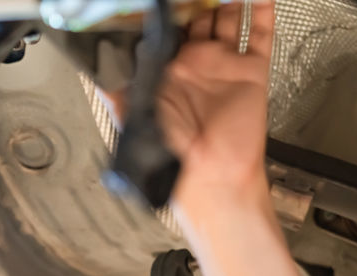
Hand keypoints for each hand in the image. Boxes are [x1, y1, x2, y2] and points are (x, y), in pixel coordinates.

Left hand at [102, 1, 274, 216]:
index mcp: (164, 73)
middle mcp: (193, 64)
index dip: (162, 11)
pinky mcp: (250, 71)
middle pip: (195, 17)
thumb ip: (118, 89)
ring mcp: (222, 65)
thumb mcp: (134, 119)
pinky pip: (259, 33)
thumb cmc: (171, 158)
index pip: (162, 31)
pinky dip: (262, 9)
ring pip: (226, 17)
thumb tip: (94, 67)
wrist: (212, 177)